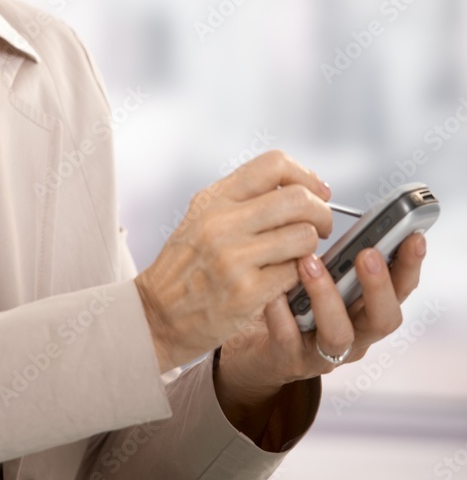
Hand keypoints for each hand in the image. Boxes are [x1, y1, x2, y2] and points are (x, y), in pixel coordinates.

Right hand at [134, 150, 332, 372]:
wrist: (157, 314)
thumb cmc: (186, 266)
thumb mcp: (202, 218)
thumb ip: (242, 199)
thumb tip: (298, 186)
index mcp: (214, 200)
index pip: (273, 165)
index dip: (305, 176)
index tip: (316, 192)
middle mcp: (222, 223)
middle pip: (298, 199)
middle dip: (321, 213)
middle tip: (320, 227)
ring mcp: (234, 258)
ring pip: (304, 237)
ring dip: (312, 247)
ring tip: (300, 255)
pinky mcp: (246, 293)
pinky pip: (296, 273)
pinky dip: (299, 275)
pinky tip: (286, 278)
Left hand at [213, 231, 425, 430]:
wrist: (256, 347)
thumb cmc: (295, 302)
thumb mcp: (322, 274)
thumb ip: (335, 252)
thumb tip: (331, 201)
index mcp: (367, 308)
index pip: (401, 289)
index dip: (410, 266)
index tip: (413, 237)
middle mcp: (354, 334)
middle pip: (384, 319)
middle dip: (379, 285)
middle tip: (368, 254)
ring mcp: (323, 352)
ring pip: (339, 335)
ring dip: (327, 296)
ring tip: (309, 263)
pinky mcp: (288, 360)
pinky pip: (287, 339)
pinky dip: (281, 313)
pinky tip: (274, 291)